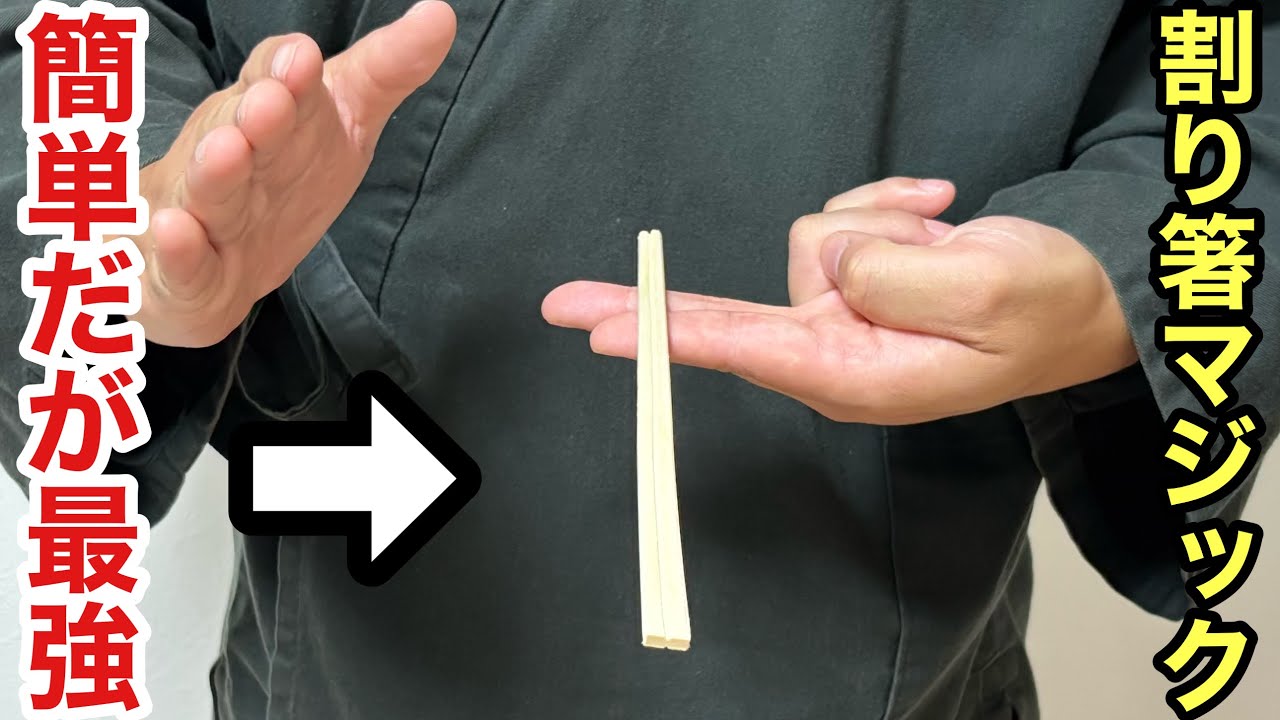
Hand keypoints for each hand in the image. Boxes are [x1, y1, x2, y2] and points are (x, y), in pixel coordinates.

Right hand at [129, 1, 455, 346]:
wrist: (208, 260)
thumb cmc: (282, 174)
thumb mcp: (343, 119)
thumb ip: (387, 70)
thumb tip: (441, 15)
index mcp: (274, 113)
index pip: (280, 82)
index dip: (288, 71)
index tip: (305, 58)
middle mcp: (236, 150)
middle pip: (247, 131)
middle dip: (258, 115)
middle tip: (271, 100)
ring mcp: (208, 208)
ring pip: (212, 189)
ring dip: (216, 171)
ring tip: (225, 152)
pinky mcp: (189, 267)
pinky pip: (183, 259)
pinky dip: (178, 248)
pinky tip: (174, 232)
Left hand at [542, 177, 1138, 424]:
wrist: (1089, 296)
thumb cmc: (1049, 308)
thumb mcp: (986, 286)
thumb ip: (895, 271)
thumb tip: (828, 257)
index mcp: (857, 376)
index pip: (742, 349)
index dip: (665, 336)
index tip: (596, 335)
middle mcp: (833, 351)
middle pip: (736, 309)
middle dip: (674, 297)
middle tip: (563, 303)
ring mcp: (840, 313)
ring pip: (813, 233)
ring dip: (881, 220)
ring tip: (949, 237)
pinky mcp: (854, 280)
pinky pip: (841, 218)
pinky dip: (891, 206)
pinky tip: (938, 214)